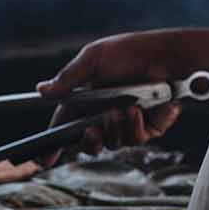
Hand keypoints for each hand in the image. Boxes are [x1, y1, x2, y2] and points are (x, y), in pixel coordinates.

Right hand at [37, 30, 190, 155]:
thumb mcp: (94, 59)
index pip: (66, 126)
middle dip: (88, 142)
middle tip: (90, 131)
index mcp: (88, 100)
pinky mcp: (148, 128)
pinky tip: (138, 110)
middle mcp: (105, 114)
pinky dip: (134, 125)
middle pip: (88, 144)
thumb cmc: (132, 51)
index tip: (44, 158)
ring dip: (114, 128)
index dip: (54, 144)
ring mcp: (127, 123)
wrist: (167, 56)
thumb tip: (41, 91)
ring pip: (112, 143)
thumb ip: (69, 78)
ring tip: (120, 109)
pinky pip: (135, 139)